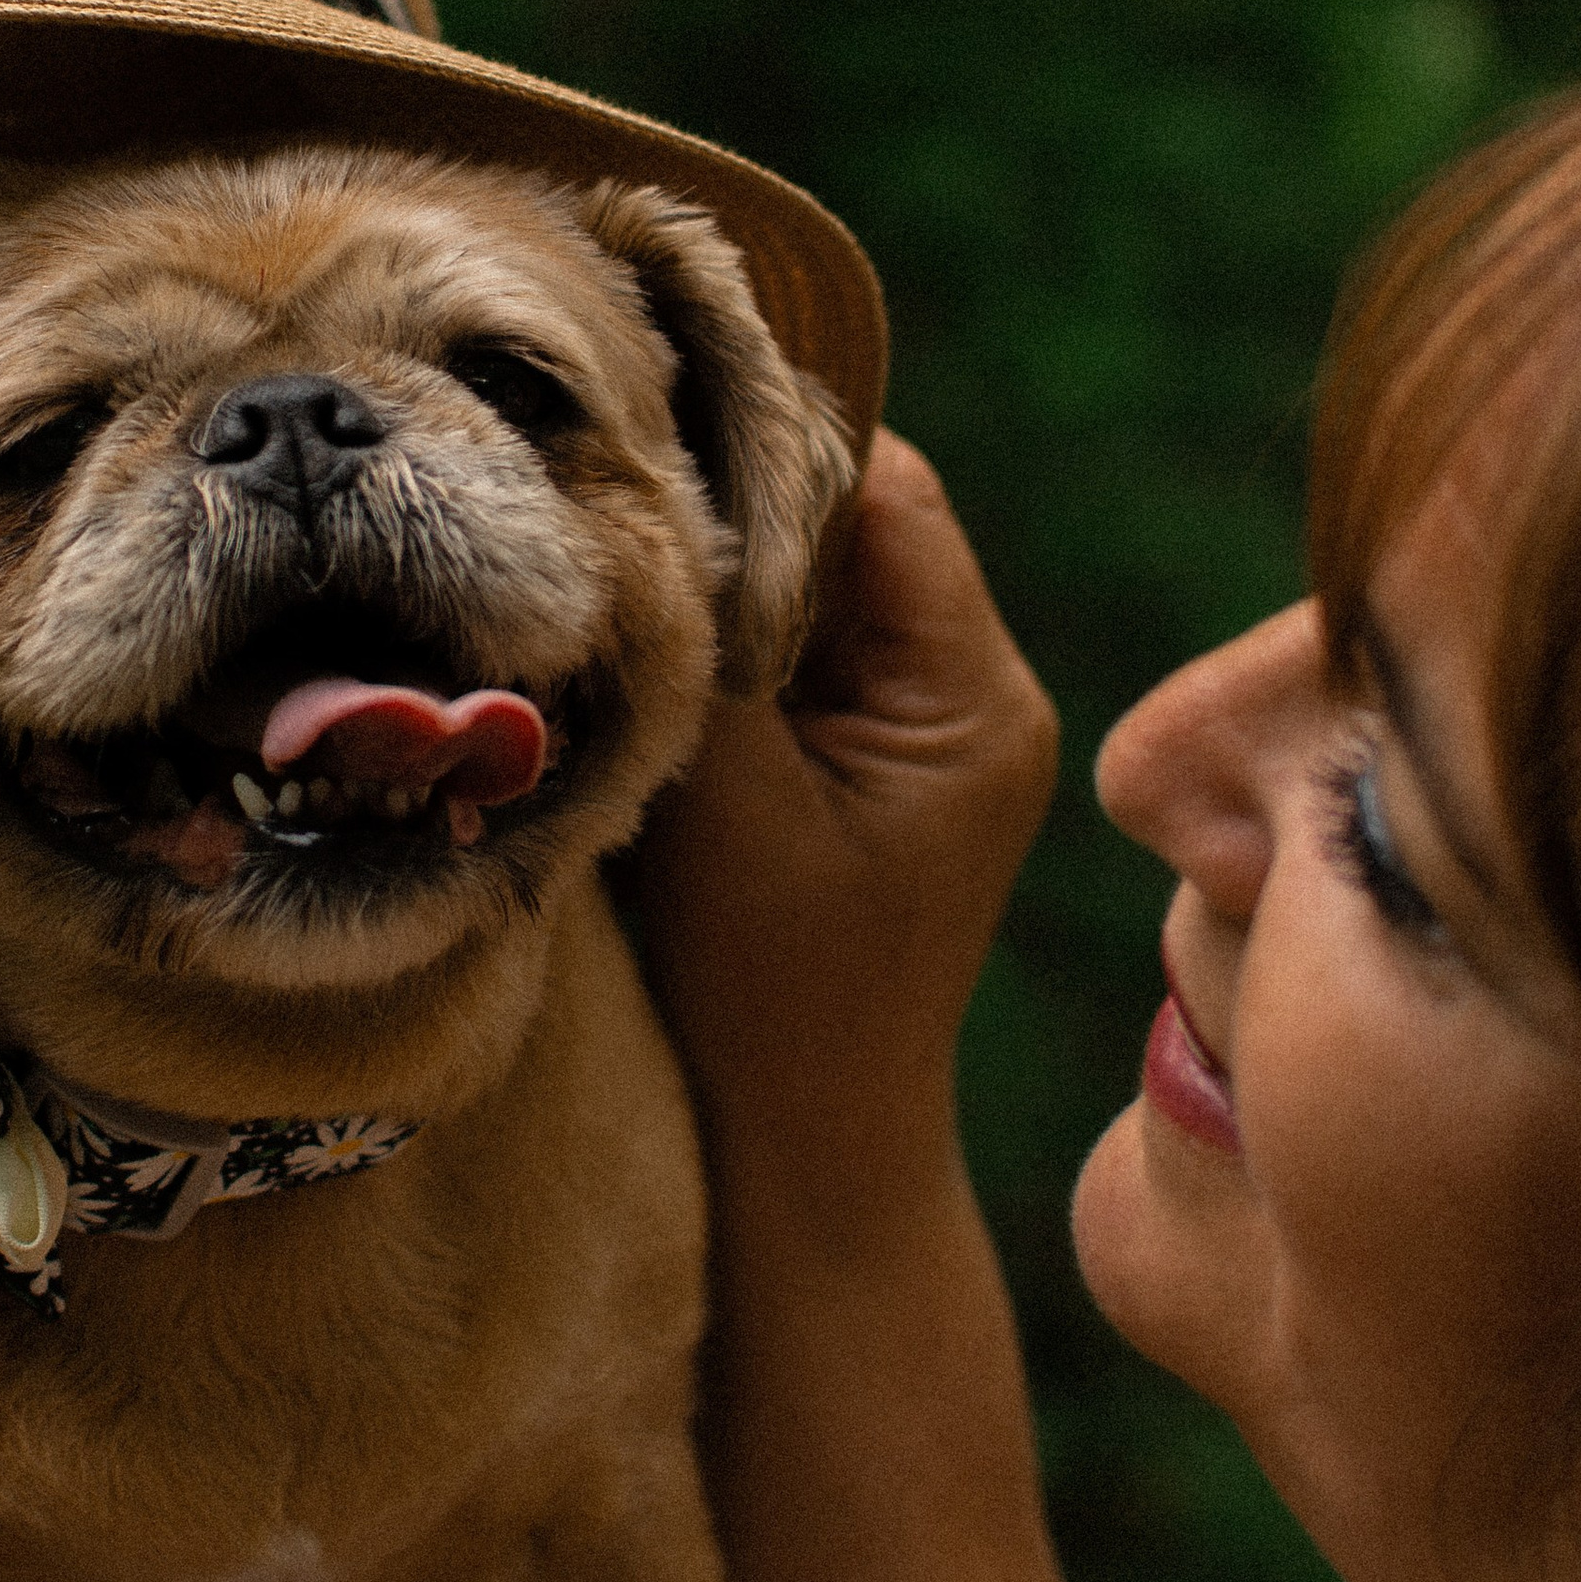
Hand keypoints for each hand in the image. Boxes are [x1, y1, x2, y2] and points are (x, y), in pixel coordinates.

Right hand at [641, 433, 1058, 1223]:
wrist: (800, 1158)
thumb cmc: (767, 998)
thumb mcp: (726, 807)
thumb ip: (698, 646)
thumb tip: (636, 496)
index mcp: (975, 695)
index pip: (882, 489)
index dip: (764, 440)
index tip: (641, 423)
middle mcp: (971, 689)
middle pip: (847, 521)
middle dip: (731, 500)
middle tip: (606, 480)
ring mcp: (920, 724)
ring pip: (807, 578)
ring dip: (715, 570)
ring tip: (609, 554)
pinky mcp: (862, 758)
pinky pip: (788, 644)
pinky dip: (716, 633)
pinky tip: (639, 634)